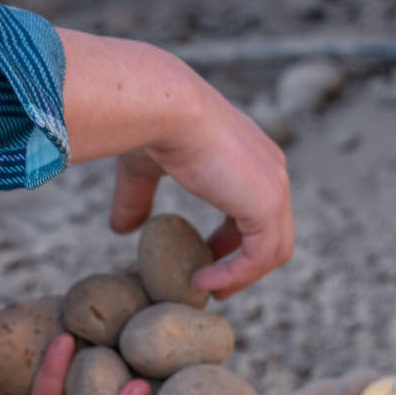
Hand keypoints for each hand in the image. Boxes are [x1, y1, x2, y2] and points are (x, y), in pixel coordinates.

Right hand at [60, 31, 293, 297]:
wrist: (162, 106)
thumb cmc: (150, 125)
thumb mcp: (142, 169)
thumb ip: (137, 198)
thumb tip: (120, 229)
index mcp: (250, 155)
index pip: (256, 204)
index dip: (233, 235)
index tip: (205, 255)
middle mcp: (271, 168)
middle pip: (274, 229)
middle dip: (244, 261)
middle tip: (211, 283)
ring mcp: (274, 187)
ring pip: (274, 248)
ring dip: (241, 275)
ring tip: (206, 288)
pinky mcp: (266, 206)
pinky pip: (260, 256)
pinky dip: (235, 275)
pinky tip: (202, 280)